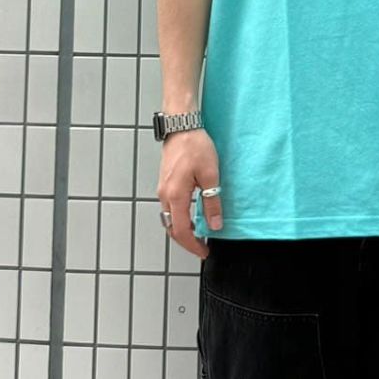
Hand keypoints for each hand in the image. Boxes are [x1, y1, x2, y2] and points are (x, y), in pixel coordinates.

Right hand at [157, 128, 223, 259]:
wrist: (181, 126)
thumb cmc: (195, 146)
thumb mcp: (210, 175)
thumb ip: (212, 202)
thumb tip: (215, 224)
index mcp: (175, 196)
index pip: (182, 231)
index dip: (193, 245)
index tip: (204, 252)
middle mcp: (165, 195)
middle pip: (172, 228)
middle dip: (186, 241)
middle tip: (201, 247)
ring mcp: (163, 189)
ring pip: (169, 219)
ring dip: (182, 230)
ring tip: (198, 234)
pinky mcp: (165, 183)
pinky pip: (169, 208)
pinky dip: (179, 217)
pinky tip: (191, 215)